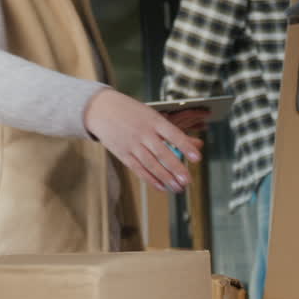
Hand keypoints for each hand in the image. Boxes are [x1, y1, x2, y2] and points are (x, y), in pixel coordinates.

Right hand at [84, 89, 202, 192]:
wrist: (100, 109)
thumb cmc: (132, 113)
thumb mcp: (153, 116)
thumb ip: (175, 133)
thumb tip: (198, 145)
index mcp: (154, 120)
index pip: (173, 134)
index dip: (186, 147)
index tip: (197, 158)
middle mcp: (143, 133)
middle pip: (162, 153)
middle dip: (176, 168)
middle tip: (187, 180)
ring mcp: (132, 144)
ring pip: (151, 164)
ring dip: (165, 178)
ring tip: (178, 188)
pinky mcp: (123, 154)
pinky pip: (138, 169)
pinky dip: (150, 179)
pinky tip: (161, 187)